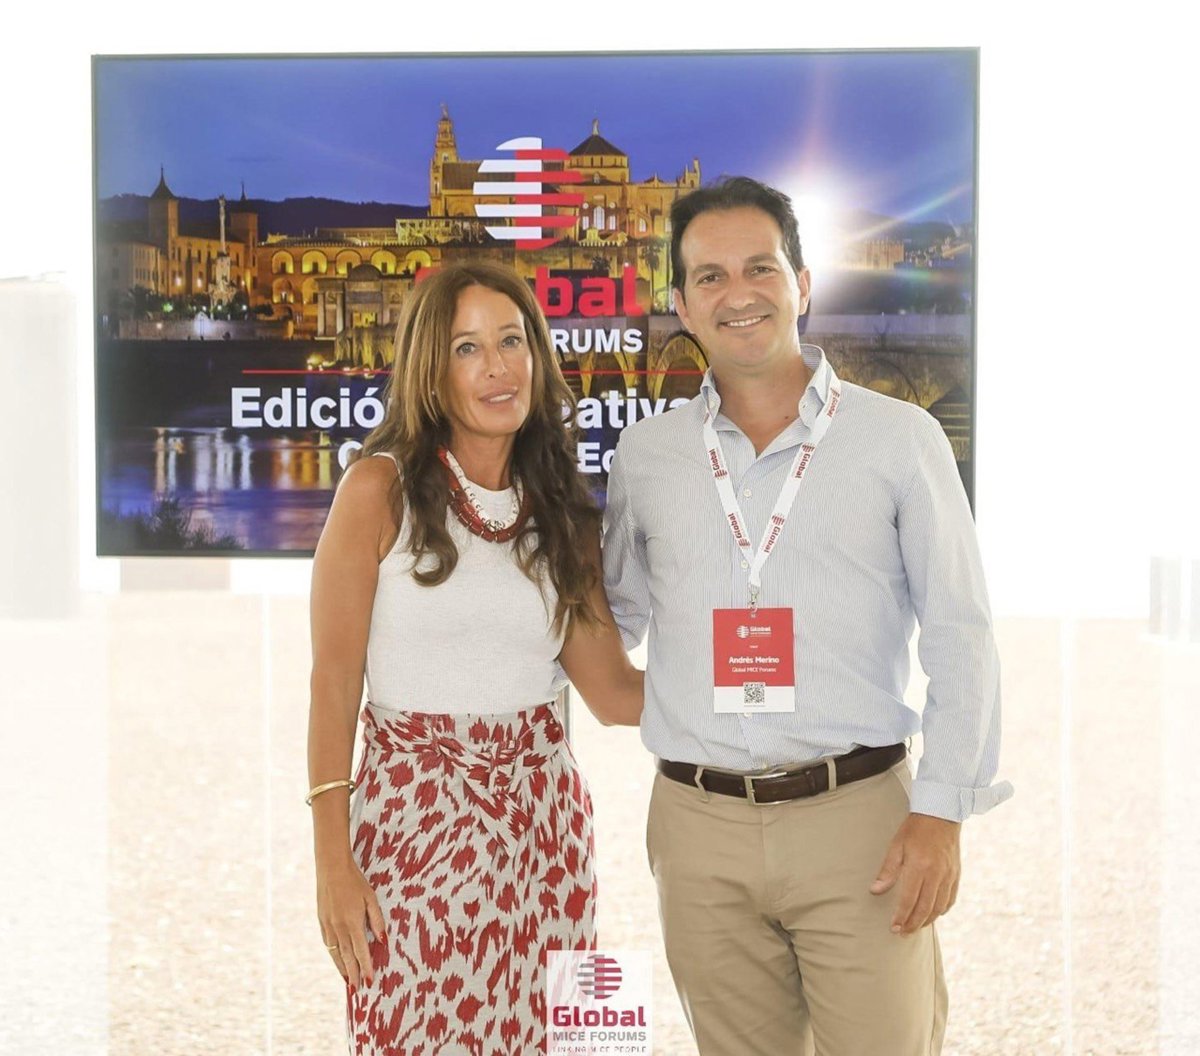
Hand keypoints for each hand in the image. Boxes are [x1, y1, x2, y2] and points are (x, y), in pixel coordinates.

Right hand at [317, 854, 386, 986]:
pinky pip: (328, 944)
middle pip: (347, 957)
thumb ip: (377, 920)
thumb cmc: (355, 881)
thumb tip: (383, 941)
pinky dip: (333, 956)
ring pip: (336, 954)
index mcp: (353, 922)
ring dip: (342, 969)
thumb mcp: (371, 898)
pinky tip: (338, 961)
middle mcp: (339, 928)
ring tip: (348, 983)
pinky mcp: (321, 922)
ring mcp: (328, 926)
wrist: (331, 868)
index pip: (361, 951)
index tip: (370, 981)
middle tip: (358, 991)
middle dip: (354, 975)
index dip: (367, 967)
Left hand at [869, 813, 960, 933]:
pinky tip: (932, 915)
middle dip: (913, 924)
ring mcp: (949, 875)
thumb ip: (887, 870)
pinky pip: (950, 899)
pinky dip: (941, 910)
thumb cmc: (914, 829)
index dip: (901, 916)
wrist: (941, 815)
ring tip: (915, 927)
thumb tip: (875, 891)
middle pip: (925, 908)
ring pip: (939, 907)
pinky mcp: (956, 874)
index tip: (893, 928)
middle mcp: (936, 874)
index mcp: (919, 866)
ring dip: (927, 920)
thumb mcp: (896, 846)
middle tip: (902, 933)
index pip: (909, 899)